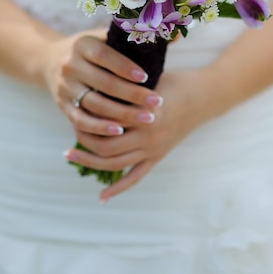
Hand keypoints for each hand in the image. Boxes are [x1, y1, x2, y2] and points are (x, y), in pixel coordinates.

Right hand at [42, 29, 164, 137]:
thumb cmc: (91, 49)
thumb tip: (176, 34)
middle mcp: (70, 66)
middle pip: (103, 83)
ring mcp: (65, 87)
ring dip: (121, 114)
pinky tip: (119, 131)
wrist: (50, 61)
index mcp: (82, 45)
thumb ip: (137, 36)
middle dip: (132, 95)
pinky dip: (99, 128)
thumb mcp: (106, 36)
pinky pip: (81, 120)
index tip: (146, 77)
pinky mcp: (63, 106)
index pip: (104, 56)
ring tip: (147, 119)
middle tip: (157, 102)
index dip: (124, 67)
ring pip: (94, 104)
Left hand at [64, 66, 220, 200]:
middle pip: (106, 146)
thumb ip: (124, 82)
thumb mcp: (148, 77)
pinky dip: (119, 188)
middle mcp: (148, 135)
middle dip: (84, 142)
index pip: (107, 120)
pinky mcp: (158, 157)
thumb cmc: (173, 81)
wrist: (204, 97)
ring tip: (71, 156)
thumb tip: (93, 77)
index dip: (87, 117)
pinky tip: (102, 196)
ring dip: (91, 162)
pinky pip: (135, 177)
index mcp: (144, 112)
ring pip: (116, 163)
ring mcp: (153, 149)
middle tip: (69, 137)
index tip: (72, 110)